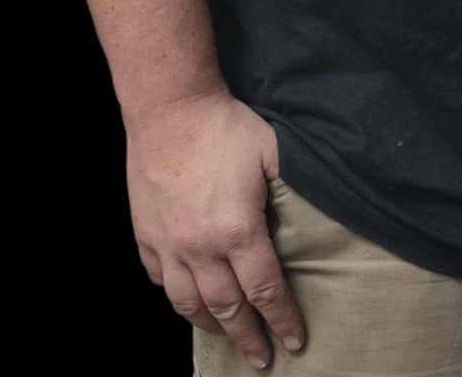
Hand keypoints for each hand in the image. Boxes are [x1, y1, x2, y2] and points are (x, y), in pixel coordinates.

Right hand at [125, 90, 305, 369]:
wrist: (171, 111)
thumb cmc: (227, 127)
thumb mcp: (274, 152)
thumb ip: (291, 187)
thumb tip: (315, 208)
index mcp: (239, 231)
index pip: (266, 289)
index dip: (281, 319)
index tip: (293, 342)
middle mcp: (202, 249)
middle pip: (228, 307)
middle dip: (248, 337)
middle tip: (261, 359)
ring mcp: (170, 245)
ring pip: (188, 302)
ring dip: (210, 324)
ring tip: (225, 335)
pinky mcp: (146, 235)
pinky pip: (160, 277)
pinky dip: (175, 294)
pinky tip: (186, 298)